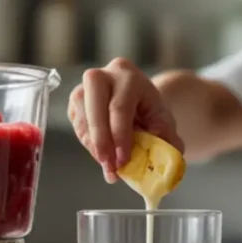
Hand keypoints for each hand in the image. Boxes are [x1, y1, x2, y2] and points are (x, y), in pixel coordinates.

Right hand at [68, 58, 183, 182]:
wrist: (139, 103)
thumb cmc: (152, 113)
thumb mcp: (165, 123)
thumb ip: (164, 141)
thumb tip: (155, 162)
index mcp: (130, 76)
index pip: (120, 106)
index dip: (120, 135)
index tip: (123, 160)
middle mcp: (104, 76)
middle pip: (94, 104)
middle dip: (100, 139)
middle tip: (109, 165)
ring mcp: (86, 87)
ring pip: (82, 116)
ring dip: (93, 146)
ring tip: (108, 166)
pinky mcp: (76, 101)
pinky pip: (77, 125)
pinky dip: (88, 144)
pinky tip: (102, 155)